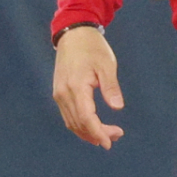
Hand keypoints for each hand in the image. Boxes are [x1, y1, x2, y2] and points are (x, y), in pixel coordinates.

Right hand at [53, 26, 124, 148]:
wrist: (73, 34)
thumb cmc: (92, 47)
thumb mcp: (107, 65)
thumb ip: (111, 87)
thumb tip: (117, 107)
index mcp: (76, 87)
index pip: (86, 118)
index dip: (98, 132)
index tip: (110, 142)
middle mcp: (64, 94)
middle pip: (79, 124)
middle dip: (96, 134)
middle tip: (116, 135)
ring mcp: (59, 94)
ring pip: (71, 123)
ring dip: (88, 132)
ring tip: (107, 135)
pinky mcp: (58, 93)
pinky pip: (68, 116)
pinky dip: (80, 125)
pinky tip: (92, 127)